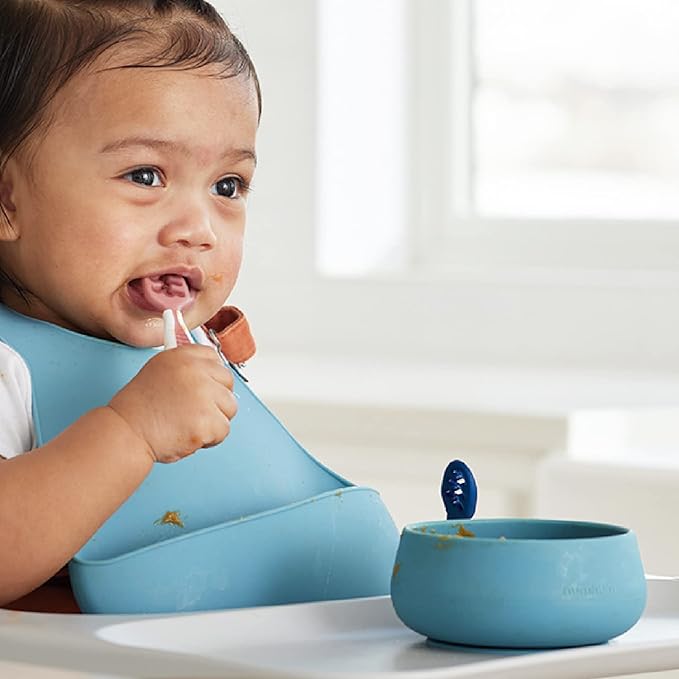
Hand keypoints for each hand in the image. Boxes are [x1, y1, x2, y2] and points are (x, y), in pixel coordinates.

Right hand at [108, 345, 236, 462]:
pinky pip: (224, 430)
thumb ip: (186, 369)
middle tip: (192, 411)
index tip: (204, 387)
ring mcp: (203, 395)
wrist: (126, 433)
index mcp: (182, 356)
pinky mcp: (207, 420)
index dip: (211, 376)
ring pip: (230, 408)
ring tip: (188, 423)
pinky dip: (209, 438)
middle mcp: (195, 371)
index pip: (214, 357)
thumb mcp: (159, 372)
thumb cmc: (138, 410)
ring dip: (213, 420)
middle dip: (215, 400)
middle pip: (228, 383)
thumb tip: (209, 372)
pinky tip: (188, 435)